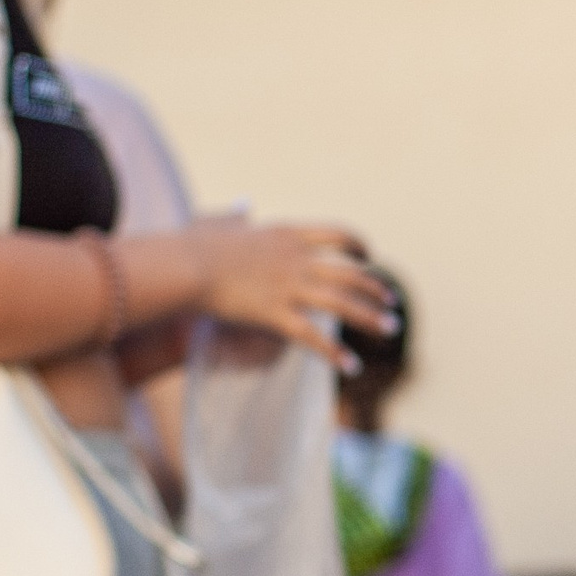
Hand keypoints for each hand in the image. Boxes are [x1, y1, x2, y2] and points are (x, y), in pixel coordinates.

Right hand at [188, 219, 398, 367]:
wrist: (182, 265)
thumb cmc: (192, 245)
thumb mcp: (220, 223)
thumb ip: (238, 217)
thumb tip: (243, 208)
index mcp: (287, 235)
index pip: (338, 234)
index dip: (359, 245)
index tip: (370, 256)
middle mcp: (296, 259)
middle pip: (350, 274)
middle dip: (376, 290)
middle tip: (393, 304)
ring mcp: (288, 287)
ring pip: (343, 305)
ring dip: (371, 318)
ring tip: (390, 331)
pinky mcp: (275, 314)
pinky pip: (313, 338)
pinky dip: (335, 354)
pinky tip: (352, 367)